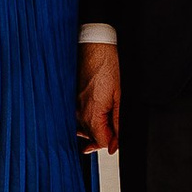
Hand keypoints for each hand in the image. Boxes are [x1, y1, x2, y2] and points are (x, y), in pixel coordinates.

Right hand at [77, 40, 120, 156]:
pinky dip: (88, 118)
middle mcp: (78, 113)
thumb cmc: (106, 65)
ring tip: (106, 117)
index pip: (100, 142)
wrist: (94, 46)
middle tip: (115, 125)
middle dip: (105, 134)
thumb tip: (113, 145)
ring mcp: (73, 106)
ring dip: (96, 127)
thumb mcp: (120, 97)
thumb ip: (118, 124)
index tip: (119, 136)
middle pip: (92, 136)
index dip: (113, 142)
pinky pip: (79, 116)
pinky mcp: (72, 98)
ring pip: (85, 127)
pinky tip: (96, 112)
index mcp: (91, 115)